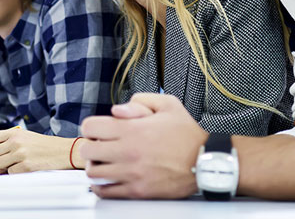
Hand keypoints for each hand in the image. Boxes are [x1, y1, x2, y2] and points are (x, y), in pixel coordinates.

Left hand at [0, 128, 76, 174]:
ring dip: (6, 166)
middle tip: (6, 159)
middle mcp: (16, 142)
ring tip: (18, 162)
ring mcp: (21, 154)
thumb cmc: (42, 145)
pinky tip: (25, 167)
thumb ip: (7, 138)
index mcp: (14, 133)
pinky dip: (15, 172)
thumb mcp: (25, 136)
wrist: (63, 151)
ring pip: (0, 164)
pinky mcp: (26, 166)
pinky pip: (10, 172)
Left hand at [80, 93, 207, 198]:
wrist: (207, 159)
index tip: (98, 130)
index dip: (92, 127)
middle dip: (91, 146)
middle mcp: (127, 151)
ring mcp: (131, 173)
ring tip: (104, 163)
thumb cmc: (189, 133)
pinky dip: (101, 187)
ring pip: (93, 172)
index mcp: (131, 129)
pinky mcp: (138, 190)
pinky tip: (107, 180)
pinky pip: (107, 192)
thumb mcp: (168, 104)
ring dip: (95, 166)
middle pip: (87, 151)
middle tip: (100, 147)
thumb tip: (117, 110)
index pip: (90, 127)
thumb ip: (139, 101)